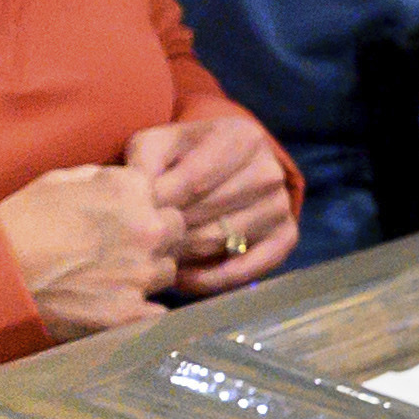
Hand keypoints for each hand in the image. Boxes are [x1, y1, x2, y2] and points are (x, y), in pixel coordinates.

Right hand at [0, 166, 172, 338]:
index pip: (166, 196)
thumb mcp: (60, 181)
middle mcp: (147, 229)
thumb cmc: (21, 223)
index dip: (147, 208)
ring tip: (113, 277)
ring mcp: (141, 273)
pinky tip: (115, 304)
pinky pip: (156, 311)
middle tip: (123, 249)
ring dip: (147, 273)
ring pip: (167, 271)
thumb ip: (104, 178)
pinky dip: (141, 309)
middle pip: (176, 233)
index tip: (126, 220)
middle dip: (156, 238)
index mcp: (132, 190)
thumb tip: (125, 183)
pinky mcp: (132, 313)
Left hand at [123, 109, 301, 298]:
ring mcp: (280, 206)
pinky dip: (209, 280)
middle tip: (141, 240)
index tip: (133, 215)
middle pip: (206, 213)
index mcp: (241, 138)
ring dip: (182, 254)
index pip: (194, 181)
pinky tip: (182, 277)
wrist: (224, 166)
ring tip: (156, 254)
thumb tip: (140, 195)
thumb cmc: (183, 156)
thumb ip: (144, 161)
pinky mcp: (285, 238)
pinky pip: (246, 270)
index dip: (158, 203)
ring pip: (219, 241)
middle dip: (168, 229)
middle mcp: (269, 171)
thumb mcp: (159, 144)